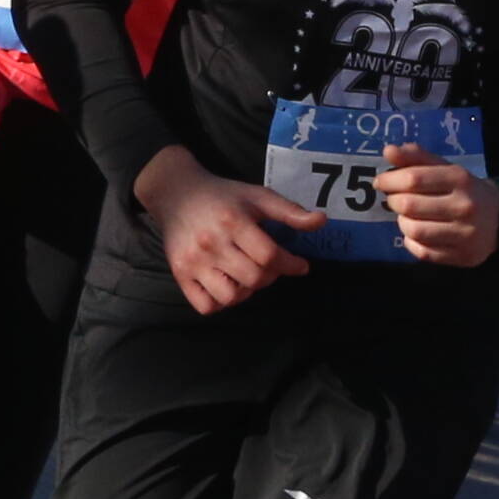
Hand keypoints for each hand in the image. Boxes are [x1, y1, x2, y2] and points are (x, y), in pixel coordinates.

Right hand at [139, 150, 312, 313]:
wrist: (177, 193)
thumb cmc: (223, 196)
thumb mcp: (258, 196)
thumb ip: (289, 211)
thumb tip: (321, 221)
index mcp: (233, 222)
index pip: (269, 255)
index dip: (291, 265)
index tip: (301, 266)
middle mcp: (211, 244)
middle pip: (254, 278)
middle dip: (271, 276)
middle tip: (271, 266)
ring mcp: (193, 262)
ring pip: (231, 297)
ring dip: (247, 291)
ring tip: (248, 274)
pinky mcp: (179, 274)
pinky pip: (206, 305)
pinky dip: (221, 302)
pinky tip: (228, 284)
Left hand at [377, 150, 495, 266]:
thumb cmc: (465, 190)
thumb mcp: (446, 169)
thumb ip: (417, 158)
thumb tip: (387, 150)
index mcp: (460, 179)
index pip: (414, 178)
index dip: (390, 180)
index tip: (380, 182)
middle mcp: (464, 206)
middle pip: (410, 206)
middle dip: (394, 201)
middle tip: (394, 199)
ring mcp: (463, 234)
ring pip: (414, 231)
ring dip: (402, 222)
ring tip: (406, 216)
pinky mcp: (461, 256)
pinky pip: (422, 252)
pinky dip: (411, 242)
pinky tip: (416, 233)